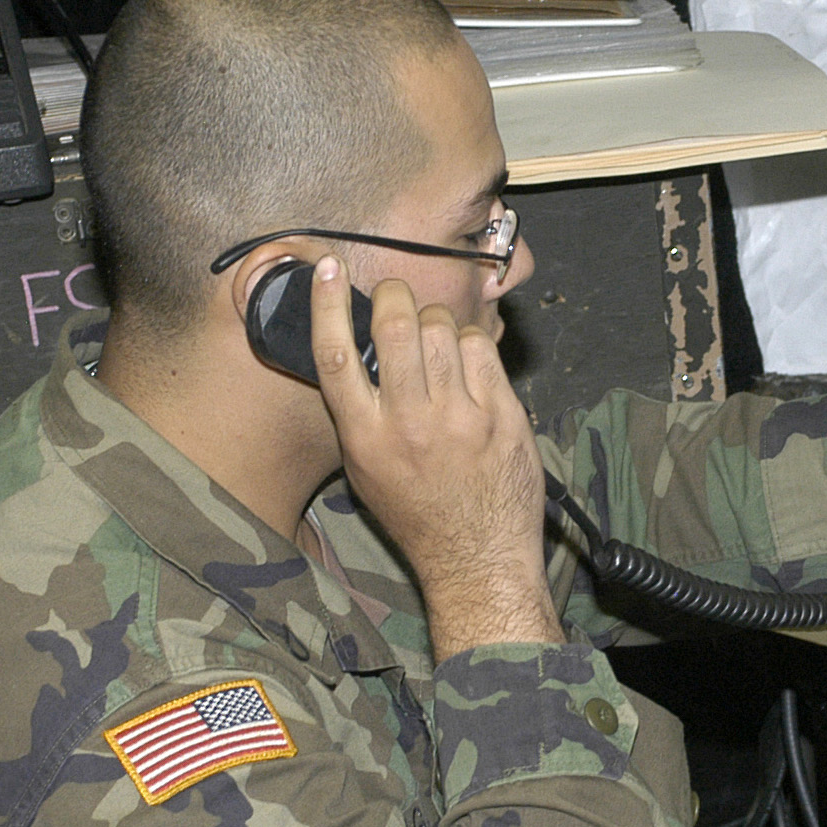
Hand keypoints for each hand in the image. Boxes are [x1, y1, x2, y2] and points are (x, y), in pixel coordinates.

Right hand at [311, 256, 560, 657]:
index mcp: (365, 437)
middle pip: (396, 324)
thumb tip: (353, 346)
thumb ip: (358, 411)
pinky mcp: (502, 417)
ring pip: (442, 328)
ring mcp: (461, 419)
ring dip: (436, 322)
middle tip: (397, 298)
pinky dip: (472, 345)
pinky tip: (468, 364)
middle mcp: (410, 423)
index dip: (326, 302)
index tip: (324, 268)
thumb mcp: (365, 470)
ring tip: (436, 342)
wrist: (477, 557)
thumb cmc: (417, 514)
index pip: (336, 353)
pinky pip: (482, 350)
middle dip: (395, 295)